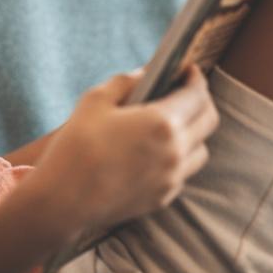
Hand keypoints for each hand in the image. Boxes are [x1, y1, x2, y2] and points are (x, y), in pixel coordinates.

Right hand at [29, 63, 220, 243]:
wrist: (63, 201)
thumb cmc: (76, 146)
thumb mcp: (94, 100)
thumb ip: (126, 81)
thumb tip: (146, 73)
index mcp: (162, 123)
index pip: (198, 95)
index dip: (196, 78)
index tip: (189, 70)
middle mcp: (175, 152)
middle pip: (209, 121)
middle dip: (202, 101)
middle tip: (186, 91)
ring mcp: (172, 178)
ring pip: (201, 150)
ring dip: (194, 132)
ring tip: (174, 123)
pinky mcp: (163, 198)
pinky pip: (183, 173)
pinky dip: (178, 158)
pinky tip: (157, 151)